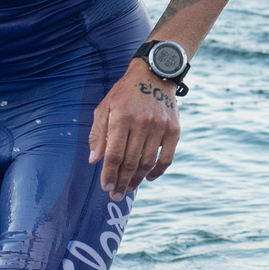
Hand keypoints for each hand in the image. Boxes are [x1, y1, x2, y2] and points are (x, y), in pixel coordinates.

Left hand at [87, 60, 181, 198]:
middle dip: (121, 182)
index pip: (114, 155)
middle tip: (116, 195)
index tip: (105, 187)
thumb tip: (94, 161)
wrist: (154, 74)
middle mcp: (141, 123)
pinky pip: (166, 157)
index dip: (109, 174)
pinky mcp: (173, 129)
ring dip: (137, 179)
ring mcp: (159, 127)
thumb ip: (98, 134)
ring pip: (147, 162)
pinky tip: (148, 178)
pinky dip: (158, 171)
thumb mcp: (105, 107)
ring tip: (129, 188)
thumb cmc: (124, 93)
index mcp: (121, 118)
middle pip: (130, 162)